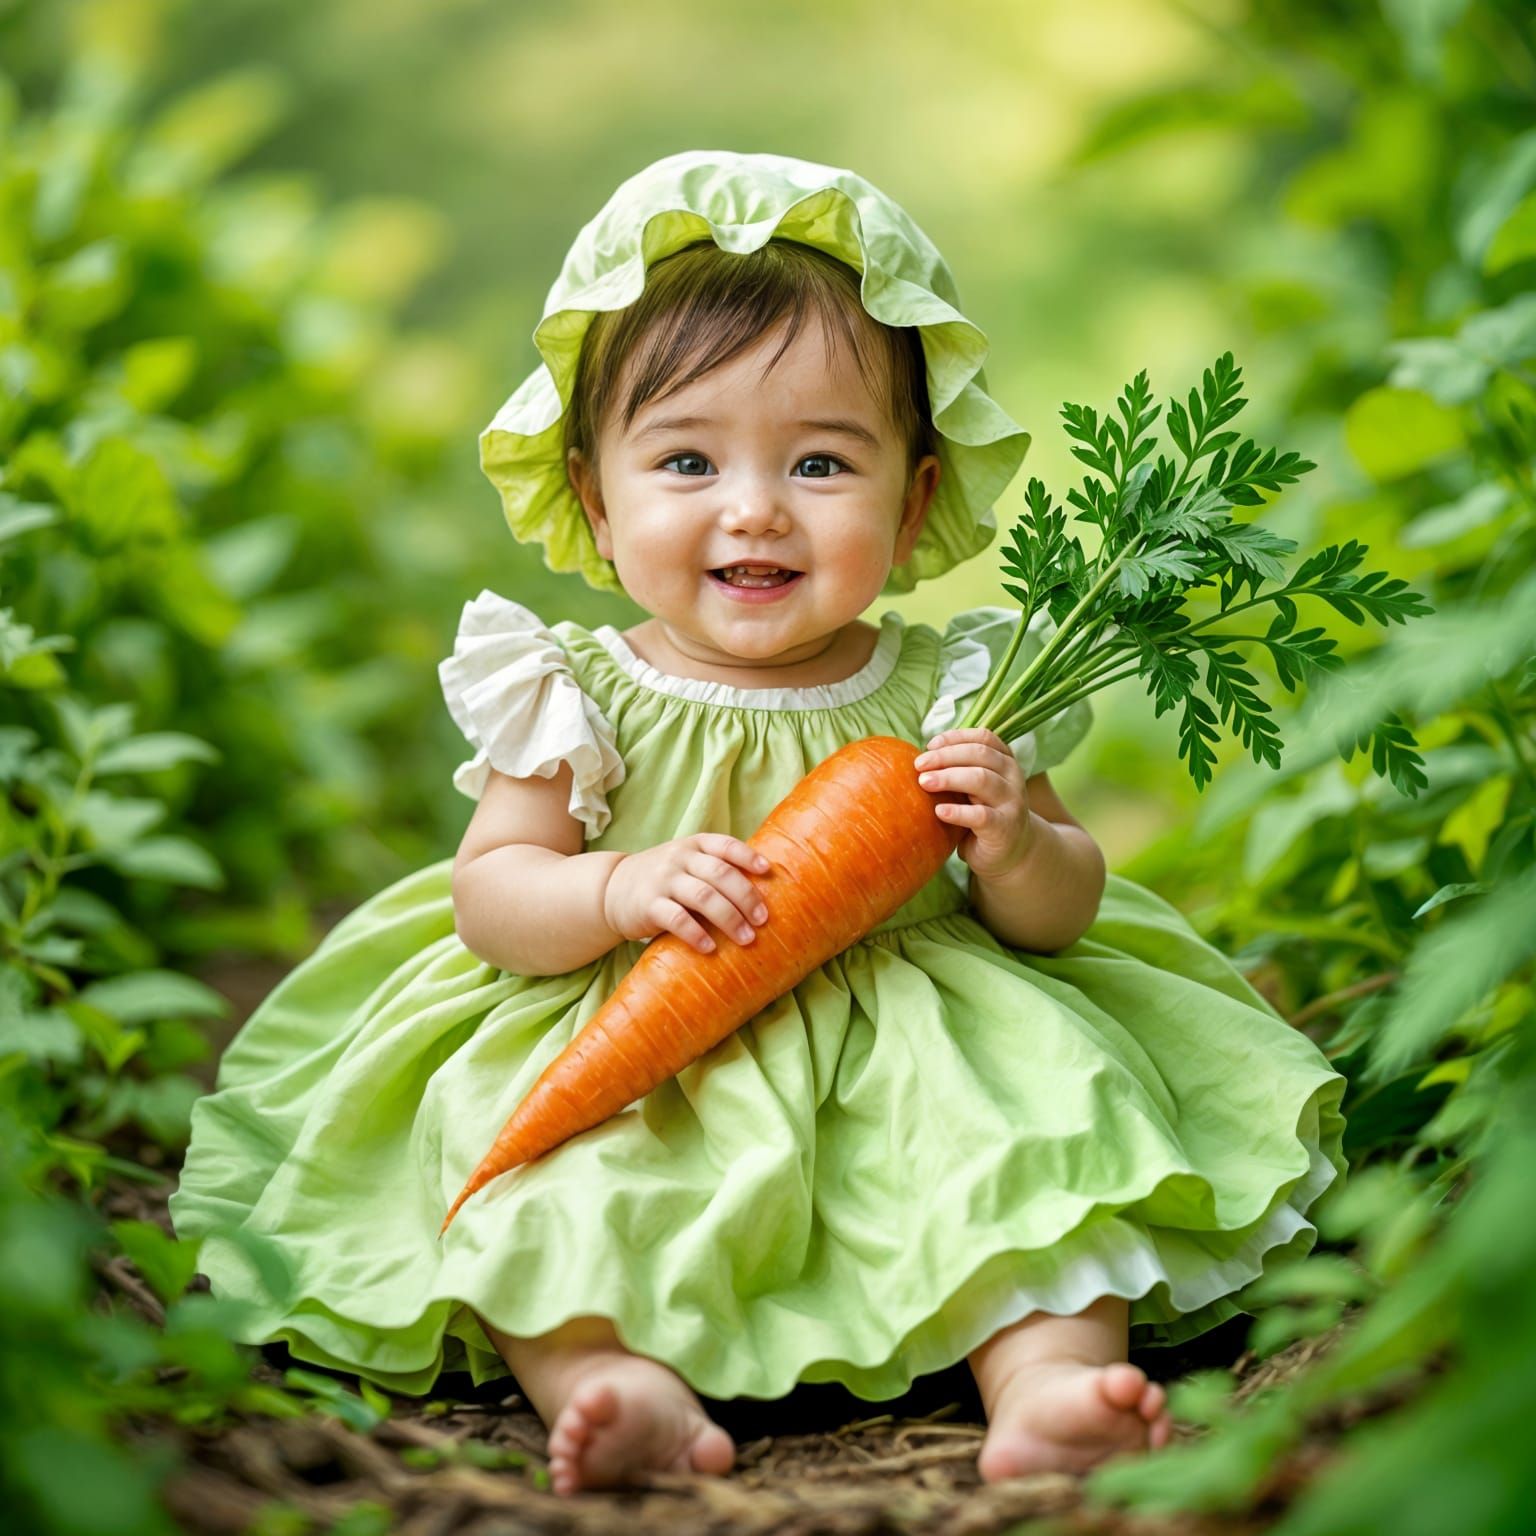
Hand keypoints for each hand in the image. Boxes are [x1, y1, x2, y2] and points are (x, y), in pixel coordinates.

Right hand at [602, 834, 771, 954]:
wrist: (612, 888)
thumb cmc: (664, 879)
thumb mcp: (686, 863)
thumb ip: (715, 868)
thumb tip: (763, 891)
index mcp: (694, 845)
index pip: (725, 845)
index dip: (748, 857)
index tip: (767, 872)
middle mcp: (679, 858)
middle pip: (720, 874)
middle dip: (746, 897)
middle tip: (762, 920)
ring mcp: (663, 880)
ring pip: (703, 896)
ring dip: (729, 919)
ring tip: (747, 938)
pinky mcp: (648, 905)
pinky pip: (677, 919)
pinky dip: (697, 934)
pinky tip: (710, 948)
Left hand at [913, 728, 1036, 881]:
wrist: (1012, 853)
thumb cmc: (985, 814)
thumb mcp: (975, 788)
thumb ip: (959, 771)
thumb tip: (921, 759)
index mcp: (1005, 762)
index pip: (983, 738)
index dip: (956, 737)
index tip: (930, 745)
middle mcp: (1013, 777)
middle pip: (980, 754)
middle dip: (945, 756)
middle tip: (919, 764)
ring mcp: (1012, 802)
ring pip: (982, 779)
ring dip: (949, 777)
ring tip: (924, 782)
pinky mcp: (1005, 828)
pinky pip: (981, 816)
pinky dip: (958, 811)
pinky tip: (939, 811)